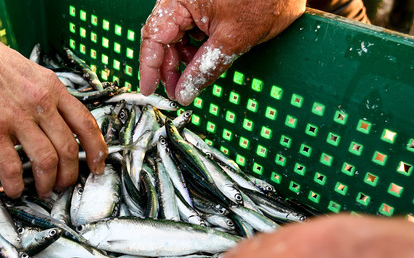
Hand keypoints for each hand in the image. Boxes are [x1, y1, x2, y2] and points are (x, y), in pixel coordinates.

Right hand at [0, 25, 106, 197]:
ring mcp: (15, 117)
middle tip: (64, 184)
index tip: (98, 165)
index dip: (98, 151)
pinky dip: (16, 185)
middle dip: (70, 175)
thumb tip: (59, 125)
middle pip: (70, 149)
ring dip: (48, 183)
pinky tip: (14, 189)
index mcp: (51, 87)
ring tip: (43, 189)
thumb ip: (46, 96)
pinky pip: (12, 167)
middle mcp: (39, 102)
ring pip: (47, 161)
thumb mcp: (29, 70)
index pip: (86, 124)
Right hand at [139, 0, 305, 104]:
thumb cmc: (265, 0)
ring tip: (194, 76)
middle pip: (163, 38)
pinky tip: (204, 60)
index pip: (153, 37)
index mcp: (180, 0)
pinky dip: (195, 48)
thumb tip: (184, 92)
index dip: (149, 67)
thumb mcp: (231, 41)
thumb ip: (203, 69)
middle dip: (169, 67)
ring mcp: (194, 1)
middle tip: (178, 91)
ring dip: (183, 59)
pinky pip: (191, 30)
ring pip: (177, 35)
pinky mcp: (206, 5)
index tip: (149, 90)